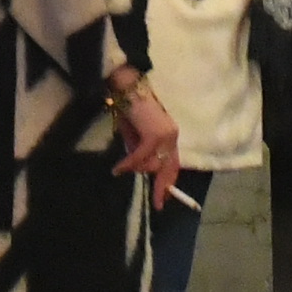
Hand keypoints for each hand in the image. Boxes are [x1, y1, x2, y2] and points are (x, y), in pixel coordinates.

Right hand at [113, 75, 184, 200]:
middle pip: (168, 168)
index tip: (165, 197)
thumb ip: (140, 150)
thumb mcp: (136, 135)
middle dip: (163, 188)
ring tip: (121, 166)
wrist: (127, 87)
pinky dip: (128, 164)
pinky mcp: (154, 135)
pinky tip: (118, 169)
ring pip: (151, 164)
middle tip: (158, 204)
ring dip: (135, 167)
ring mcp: (165, 136)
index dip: (169, 181)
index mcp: (170, 136)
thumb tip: (138, 168)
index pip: (173, 164)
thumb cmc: (129, 108)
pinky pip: (140, 158)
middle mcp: (172, 137)